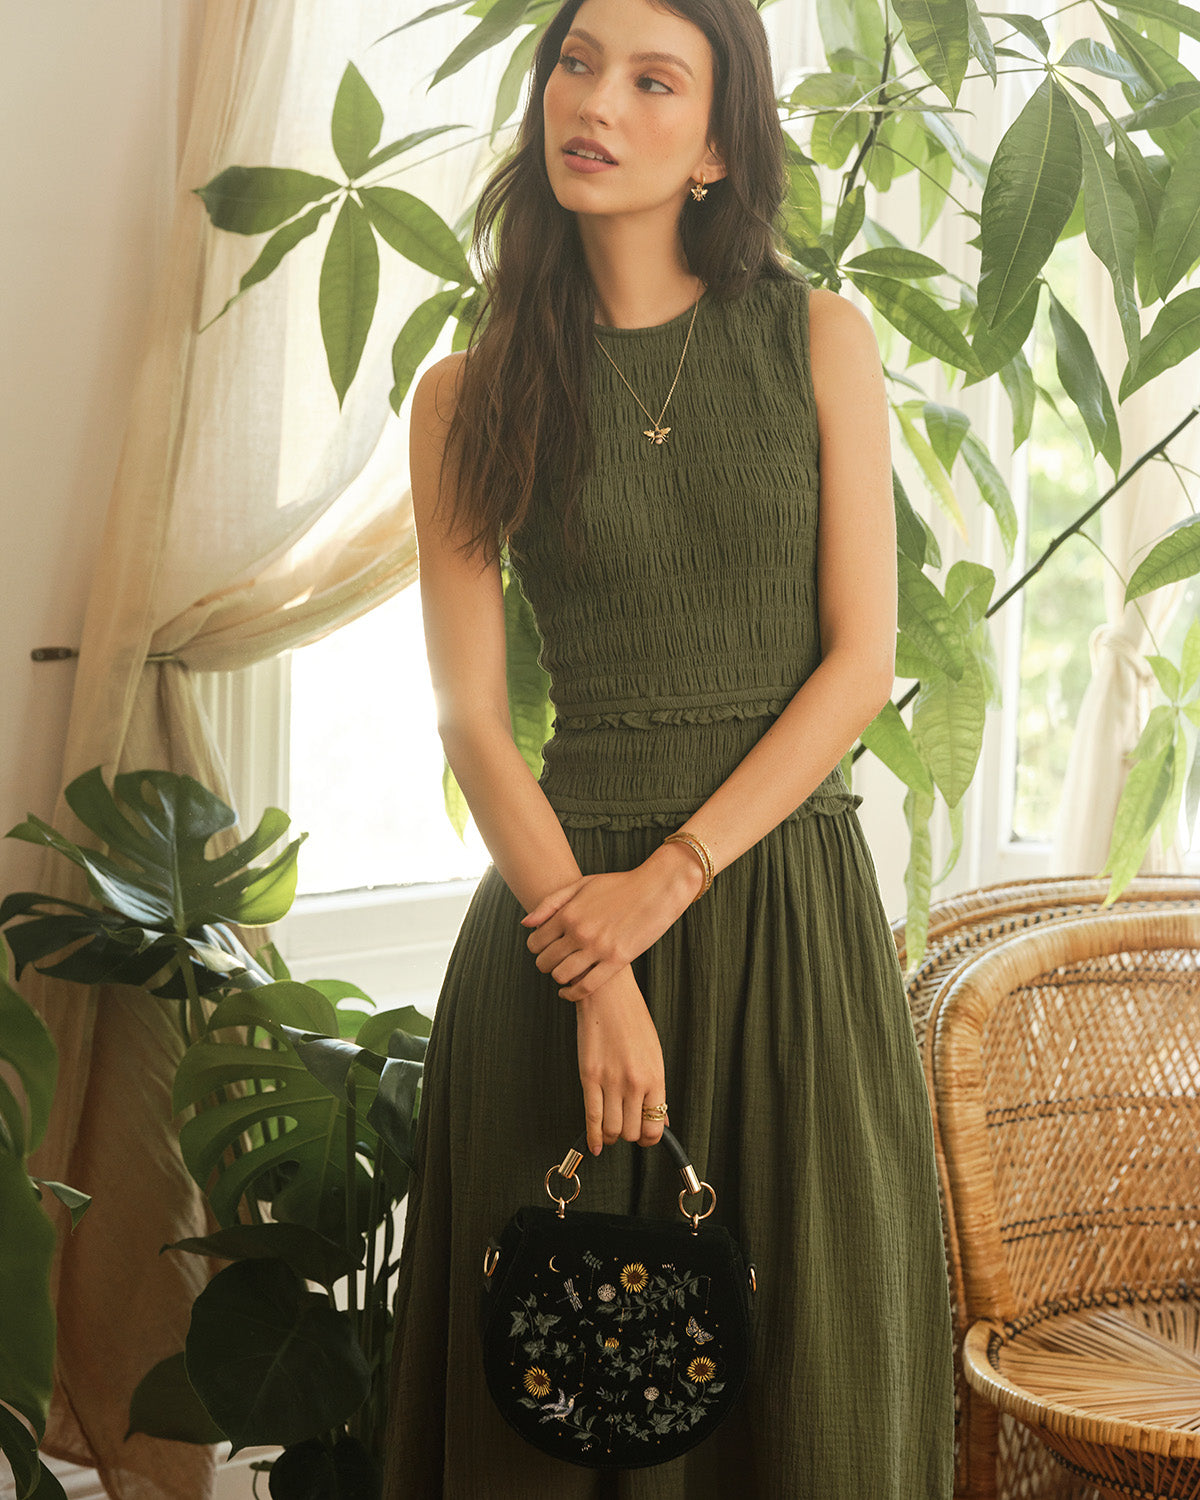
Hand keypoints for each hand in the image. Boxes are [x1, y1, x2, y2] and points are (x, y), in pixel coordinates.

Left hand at [522, 845, 703, 999]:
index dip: (535, 948)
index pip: (535, 942)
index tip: (544, 948)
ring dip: (559, 978)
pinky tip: (570, 991)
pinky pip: (586, 987)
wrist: (656, 889)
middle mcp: (579, 932)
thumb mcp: (582, 885)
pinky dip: (573, 994)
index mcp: (568, 913)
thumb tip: (526, 924)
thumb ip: (550, 903)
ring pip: (562, 976)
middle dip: (545, 964)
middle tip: (554, 961)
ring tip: (565, 972)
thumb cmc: (619, 885)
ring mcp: (598, 948)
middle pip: (545, 962)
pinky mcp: (616, 961)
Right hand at [575, 967, 667, 1154]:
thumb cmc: (632, 1020)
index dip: (650, 1139)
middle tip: (627, 1127)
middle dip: (630, 1135)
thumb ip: (656, 1088)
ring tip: (612, 1129)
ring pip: (613, 1130)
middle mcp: (634, 1083)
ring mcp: (610, 1081)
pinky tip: (595, 1145)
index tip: (646, 1137)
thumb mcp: (654, 1053)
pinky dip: (593, 1136)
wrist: (608, 995)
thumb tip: (661, 1119)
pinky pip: (592, 1117)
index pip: (655, 1126)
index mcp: (655, 1076)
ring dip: (612, 1135)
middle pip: (632, 1131)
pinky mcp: (588, 1076)